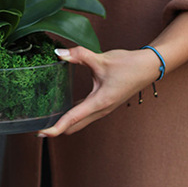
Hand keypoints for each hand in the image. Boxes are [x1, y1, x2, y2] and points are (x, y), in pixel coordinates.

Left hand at [39, 45, 161, 136]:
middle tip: (38, 127)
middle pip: (75, 125)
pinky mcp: (106, 103)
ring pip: (81, 121)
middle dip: (57, 128)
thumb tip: (59, 53)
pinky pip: (86, 114)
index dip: (55, 127)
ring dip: (65, 123)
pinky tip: (67, 106)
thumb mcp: (101, 59)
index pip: (72, 119)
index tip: (41, 133)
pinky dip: (74, 115)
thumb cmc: (128, 65)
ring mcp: (104, 108)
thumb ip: (79, 55)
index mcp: (99, 102)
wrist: (148, 67)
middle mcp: (101, 109)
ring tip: (48, 119)